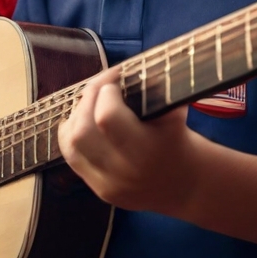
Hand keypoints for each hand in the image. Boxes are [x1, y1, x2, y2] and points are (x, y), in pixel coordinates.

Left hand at [57, 70, 198, 214]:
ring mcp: (108, 184)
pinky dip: (72, 133)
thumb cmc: (178, 140)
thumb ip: (152, 90)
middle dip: (87, 99)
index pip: (107, 116)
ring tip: (91, 102)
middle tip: (101, 86)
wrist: (184, 184)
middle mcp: (124, 171)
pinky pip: (72, 157)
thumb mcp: (174, 112)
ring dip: (76, 116)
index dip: (106, 89)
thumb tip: (128, 67)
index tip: (116, 75)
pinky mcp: (99, 190)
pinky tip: (83, 120)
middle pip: (83, 130)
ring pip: (71, 144)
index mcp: (147, 150)